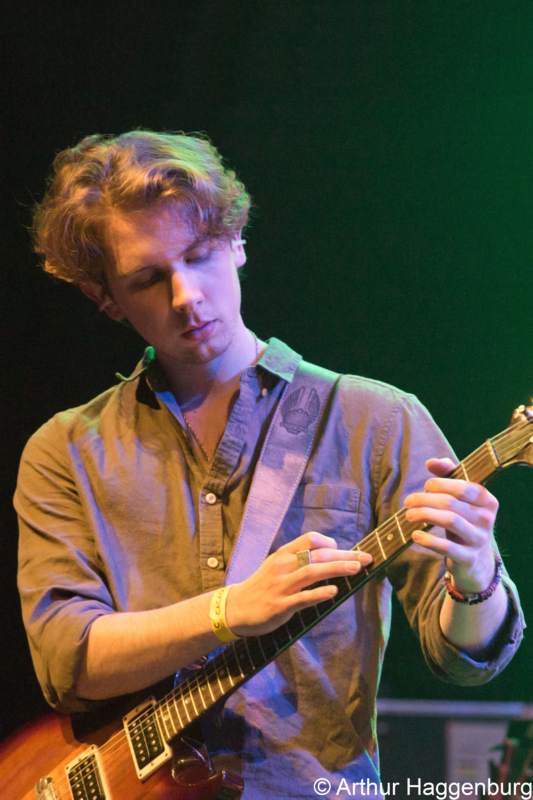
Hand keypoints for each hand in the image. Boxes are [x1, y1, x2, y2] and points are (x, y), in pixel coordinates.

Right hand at [226, 531, 372, 635]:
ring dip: (336, 569)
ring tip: (356, 569)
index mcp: (283, 554)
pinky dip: (319, 594)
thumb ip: (298, 559)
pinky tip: (334, 593)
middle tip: (366, 558)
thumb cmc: (263, 585)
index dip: (329, 543)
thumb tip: (329, 554)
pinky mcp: (280, 605)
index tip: (342, 551)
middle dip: (344, 556)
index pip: (310, 539)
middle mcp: (283, 566)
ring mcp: (282, 585)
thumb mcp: (277, 565)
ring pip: (312, 572)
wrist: (237, 608)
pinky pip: (302, 598)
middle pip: (317, 555)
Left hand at [404, 457, 498, 592]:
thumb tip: (431, 462)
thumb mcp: (461, 499)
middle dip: (424, 500)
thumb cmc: (464, 521)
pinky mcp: (468, 558)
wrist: (476, 561)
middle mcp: (487, 519)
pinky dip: (428, 540)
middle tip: (408, 502)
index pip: (463, 487)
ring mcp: (479, 539)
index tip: (425, 487)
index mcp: (487, 500)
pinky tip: (415, 535)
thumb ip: (448, 475)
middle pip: (450, 503)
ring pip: (449, 521)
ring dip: (424, 515)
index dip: (440, 484)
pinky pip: (447, 547)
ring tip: (408, 515)